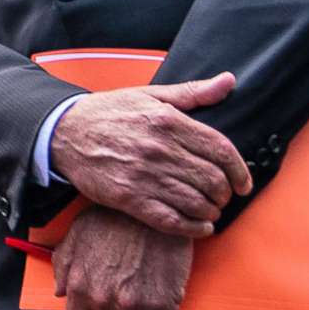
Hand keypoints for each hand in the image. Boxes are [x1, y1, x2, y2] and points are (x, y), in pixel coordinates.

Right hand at [47, 72, 249, 236]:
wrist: (64, 132)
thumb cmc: (108, 113)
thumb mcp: (150, 94)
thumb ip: (193, 92)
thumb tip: (229, 81)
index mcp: (168, 121)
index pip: (221, 149)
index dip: (240, 170)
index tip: (244, 183)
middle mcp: (160, 149)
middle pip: (213, 179)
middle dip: (225, 193)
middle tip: (223, 196)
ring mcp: (145, 175)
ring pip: (196, 202)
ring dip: (211, 211)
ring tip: (210, 210)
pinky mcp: (130, 198)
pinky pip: (173, 221)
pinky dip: (193, 228)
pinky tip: (199, 226)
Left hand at [51, 208, 190, 309]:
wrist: (152, 210)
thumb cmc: (115, 217)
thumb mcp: (78, 234)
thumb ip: (64, 264)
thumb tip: (61, 291)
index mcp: (80, 286)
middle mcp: (103, 300)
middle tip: (127, 306)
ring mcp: (133, 305)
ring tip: (146, 304)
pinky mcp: (161, 304)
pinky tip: (164, 305)